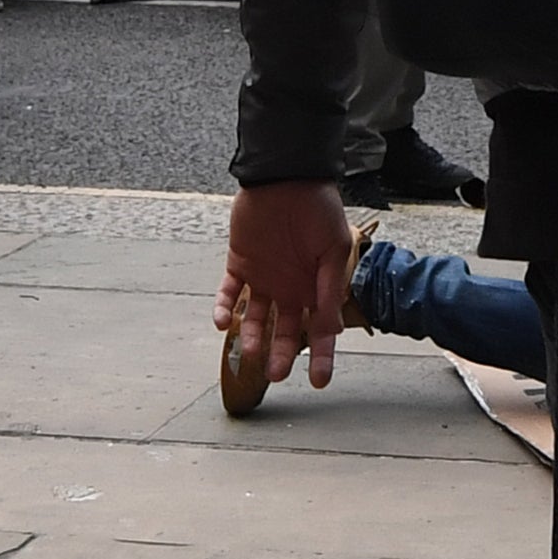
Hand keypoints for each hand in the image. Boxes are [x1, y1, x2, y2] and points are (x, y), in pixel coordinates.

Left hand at [220, 181, 356, 397]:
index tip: (320, 382)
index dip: (323, 357)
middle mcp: (291, 286)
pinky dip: (224, 308)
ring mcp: (264, 276)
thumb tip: (330, 329)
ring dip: (251, 336)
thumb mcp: (334, 252)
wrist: (287, 176)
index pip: (321, 329)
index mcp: (318, 286)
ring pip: (255, 318)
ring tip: (250, 351)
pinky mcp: (239, 263)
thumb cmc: (319, 210)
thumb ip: (328, 290)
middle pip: (285, 330)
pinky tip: (223, 322)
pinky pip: (229, 292)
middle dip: (281, 353)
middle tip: (276, 374)